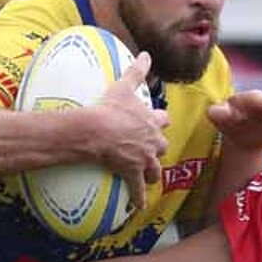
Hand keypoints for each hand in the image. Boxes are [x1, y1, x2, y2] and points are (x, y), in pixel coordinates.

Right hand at [87, 52, 170, 212]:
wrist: (99, 130)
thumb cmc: (111, 107)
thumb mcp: (125, 85)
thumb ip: (137, 70)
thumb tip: (146, 53)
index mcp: (151, 121)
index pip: (161, 119)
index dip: (159, 120)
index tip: (158, 121)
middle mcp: (152, 141)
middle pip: (162, 145)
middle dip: (158, 147)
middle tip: (153, 151)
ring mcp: (144, 159)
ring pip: (155, 169)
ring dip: (153, 173)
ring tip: (151, 178)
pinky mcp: (133, 173)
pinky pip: (139, 189)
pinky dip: (139, 198)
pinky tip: (138, 208)